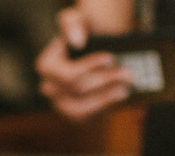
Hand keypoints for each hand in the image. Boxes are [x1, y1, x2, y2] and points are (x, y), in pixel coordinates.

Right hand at [36, 6, 135, 122]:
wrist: (95, 47)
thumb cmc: (86, 31)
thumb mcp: (79, 19)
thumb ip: (72, 22)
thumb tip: (77, 41)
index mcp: (46, 66)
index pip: (68, 74)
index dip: (91, 67)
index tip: (112, 58)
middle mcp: (49, 88)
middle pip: (79, 90)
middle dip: (106, 80)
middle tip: (129, 73)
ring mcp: (60, 104)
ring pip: (82, 109)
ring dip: (106, 99)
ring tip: (125, 89)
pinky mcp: (74, 115)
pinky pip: (88, 118)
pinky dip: (105, 108)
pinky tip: (120, 97)